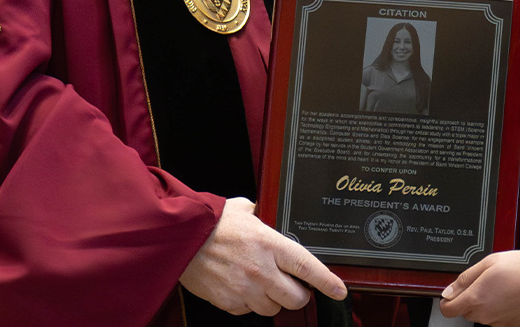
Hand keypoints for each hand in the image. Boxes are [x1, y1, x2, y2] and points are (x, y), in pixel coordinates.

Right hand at [179, 197, 347, 315]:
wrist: (180, 237)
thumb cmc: (211, 222)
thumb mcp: (244, 209)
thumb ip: (263, 214)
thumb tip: (269, 211)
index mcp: (270, 244)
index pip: (308, 267)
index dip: (328, 282)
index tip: (339, 290)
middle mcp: (261, 270)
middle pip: (296, 298)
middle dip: (298, 293)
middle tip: (291, 284)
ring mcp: (245, 289)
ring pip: (273, 308)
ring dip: (272, 299)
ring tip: (260, 282)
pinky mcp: (229, 302)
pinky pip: (248, 311)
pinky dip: (248, 303)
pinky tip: (240, 286)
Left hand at [438, 250, 519, 326]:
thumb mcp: (490, 262)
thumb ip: (466, 277)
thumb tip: (449, 290)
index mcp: (476, 299)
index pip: (448, 310)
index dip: (447, 300)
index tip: (452, 293)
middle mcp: (486, 315)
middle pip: (465, 311)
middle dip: (469, 298)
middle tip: (484, 281)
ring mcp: (500, 323)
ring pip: (483, 315)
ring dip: (486, 303)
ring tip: (502, 285)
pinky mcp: (514, 326)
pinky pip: (499, 319)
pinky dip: (501, 309)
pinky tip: (511, 294)